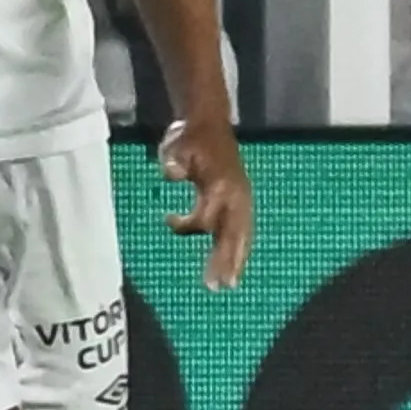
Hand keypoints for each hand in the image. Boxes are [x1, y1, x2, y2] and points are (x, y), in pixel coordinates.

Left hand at [159, 118, 252, 289]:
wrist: (211, 123)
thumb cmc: (191, 137)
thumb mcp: (178, 144)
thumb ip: (175, 160)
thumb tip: (172, 173)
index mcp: (220, 183)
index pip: (208, 216)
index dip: (189, 225)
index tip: (169, 220)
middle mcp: (235, 195)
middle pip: (230, 233)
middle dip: (224, 260)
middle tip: (215, 286)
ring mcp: (241, 199)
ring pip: (240, 235)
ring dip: (235, 260)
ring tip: (230, 284)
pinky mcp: (241, 201)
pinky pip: (242, 231)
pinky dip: (239, 249)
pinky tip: (235, 267)